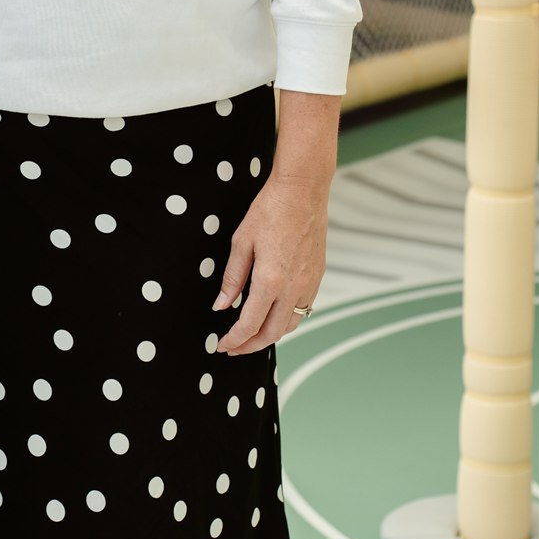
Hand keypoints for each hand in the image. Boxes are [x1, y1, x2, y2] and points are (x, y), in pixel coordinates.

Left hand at [212, 175, 327, 355]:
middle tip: (233, 347)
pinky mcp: (317, 278)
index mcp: (270, 280)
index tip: (222, 345)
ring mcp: (309, 285)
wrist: (303, 192)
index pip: (250, 324)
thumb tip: (221, 304)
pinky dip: (287, 321)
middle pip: (272, 333)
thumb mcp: (241, 242)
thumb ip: (232, 278)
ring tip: (251, 335)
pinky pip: (303, 310)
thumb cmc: (270, 210)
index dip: (234, 340)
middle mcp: (293, 288)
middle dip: (250, 345)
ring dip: (270, 336)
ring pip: (291, 326)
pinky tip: (273, 315)